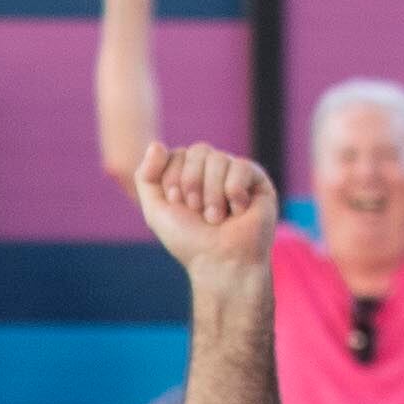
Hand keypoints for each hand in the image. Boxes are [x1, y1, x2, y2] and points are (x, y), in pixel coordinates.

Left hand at [136, 138, 279, 274]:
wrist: (220, 260)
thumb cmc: (188, 238)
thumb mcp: (156, 210)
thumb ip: (146, 177)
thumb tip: (156, 144)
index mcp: (188, 173)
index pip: (176, 153)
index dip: (173, 179)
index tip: (177, 204)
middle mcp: (212, 169)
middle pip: (199, 150)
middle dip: (192, 183)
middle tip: (196, 210)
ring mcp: (235, 172)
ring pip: (220, 158)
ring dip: (212, 194)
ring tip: (216, 217)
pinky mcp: (257, 178)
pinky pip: (242, 166)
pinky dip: (233, 193)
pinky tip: (238, 210)